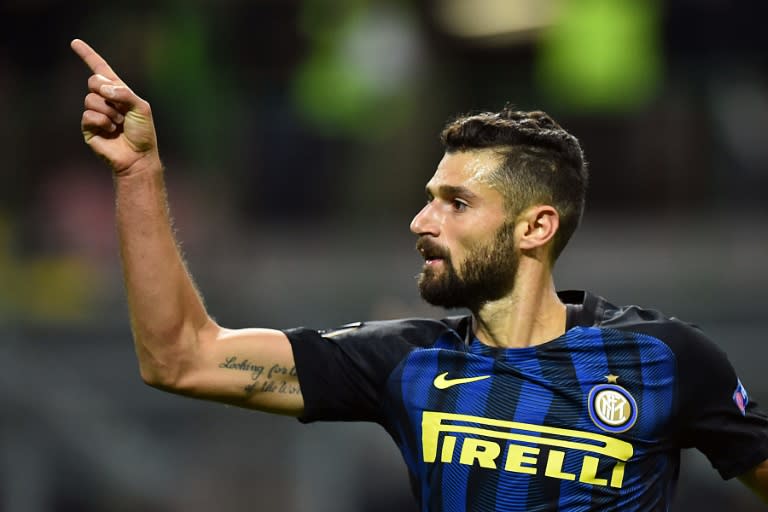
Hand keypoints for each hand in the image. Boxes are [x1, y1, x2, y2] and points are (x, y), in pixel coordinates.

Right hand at [71, 39, 159, 174]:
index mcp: (117, 92)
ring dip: (109, 112)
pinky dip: (102, 122)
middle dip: (106, 92)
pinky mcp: (88, 127)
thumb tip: (102, 87)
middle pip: (93, 81)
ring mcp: (94, 112)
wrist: (138, 156)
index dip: (88, 56)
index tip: (75, 43)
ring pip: (90, 99)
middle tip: (120, 108)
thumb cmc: (143, 132)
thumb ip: (124, 93)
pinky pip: (88, 115)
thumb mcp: (141, 108)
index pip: (101, 69)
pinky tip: (111, 131)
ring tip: (118, 124)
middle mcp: (104, 100)